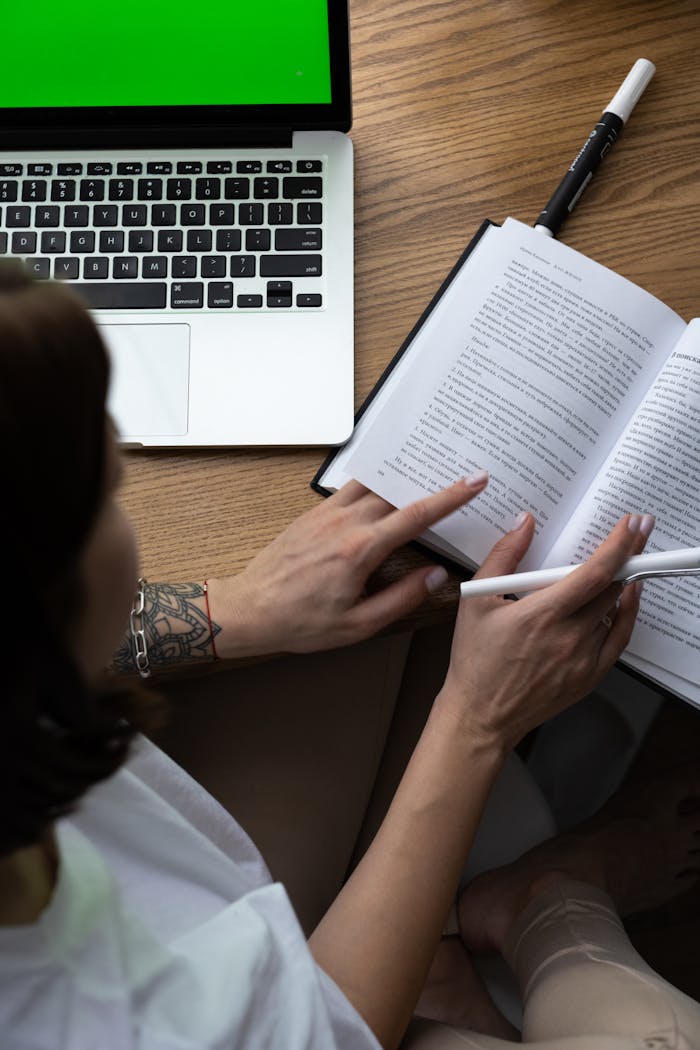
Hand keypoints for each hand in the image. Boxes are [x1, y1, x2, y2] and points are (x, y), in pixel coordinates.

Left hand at [207, 475, 487, 657]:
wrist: (250, 609)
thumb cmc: (301, 622)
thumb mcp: (359, 624)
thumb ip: (402, 598)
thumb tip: (437, 576)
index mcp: (360, 550)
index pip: (417, 515)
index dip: (452, 496)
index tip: (475, 480)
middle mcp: (345, 523)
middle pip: (399, 492)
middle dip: (432, 483)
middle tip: (461, 475)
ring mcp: (327, 513)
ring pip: (375, 484)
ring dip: (403, 478)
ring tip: (429, 475)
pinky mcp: (314, 513)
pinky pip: (352, 488)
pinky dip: (375, 484)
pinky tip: (385, 490)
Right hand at [437, 512, 653, 751]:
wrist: (481, 714)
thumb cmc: (475, 659)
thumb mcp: (476, 599)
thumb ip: (503, 555)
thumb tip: (525, 523)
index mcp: (541, 615)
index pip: (594, 573)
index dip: (619, 545)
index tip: (631, 525)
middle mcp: (568, 638)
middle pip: (613, 588)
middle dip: (627, 556)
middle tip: (636, 534)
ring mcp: (582, 660)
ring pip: (616, 611)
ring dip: (623, 584)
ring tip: (625, 564)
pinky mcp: (589, 677)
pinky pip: (619, 640)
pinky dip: (626, 615)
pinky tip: (624, 599)